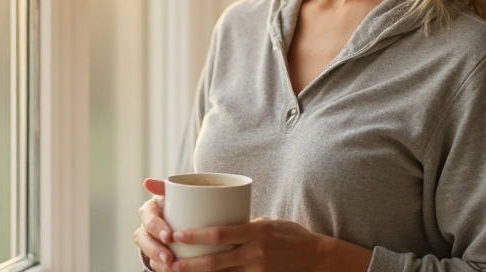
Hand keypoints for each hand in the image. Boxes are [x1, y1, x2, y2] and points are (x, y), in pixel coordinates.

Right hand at [133, 178, 176, 270]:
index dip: (156, 228)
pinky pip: (156, 265)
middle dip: (155, 250)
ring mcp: (150, 243)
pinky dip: (163, 270)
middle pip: (144, 240)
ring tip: (172, 268)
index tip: (169, 236)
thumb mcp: (176, 193)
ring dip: (157, 263)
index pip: (148, 218)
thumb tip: (146, 182)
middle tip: (170, 258)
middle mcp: (146, 227)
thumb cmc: (182, 202)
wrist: (190, 215)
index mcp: (149, 210)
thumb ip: (165, 186)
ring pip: (147, 255)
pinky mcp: (157, 257)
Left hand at [166, 217, 372, 271]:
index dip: (196, 236)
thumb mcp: (265, 222)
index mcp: (255, 232)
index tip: (177, 234)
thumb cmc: (288, 234)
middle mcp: (255, 254)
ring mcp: (257, 271)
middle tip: (170, 263)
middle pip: (216, 262)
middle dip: (190, 265)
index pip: (221, 234)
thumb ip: (242, 225)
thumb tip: (215, 220)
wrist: (315, 257)